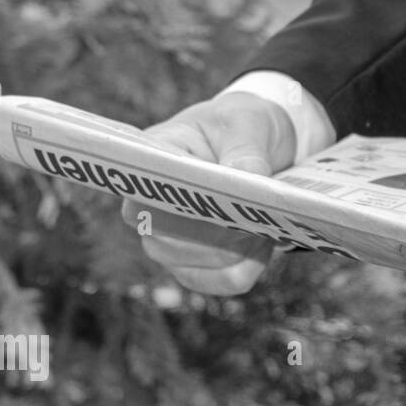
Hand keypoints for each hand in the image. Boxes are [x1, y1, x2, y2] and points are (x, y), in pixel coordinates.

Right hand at [121, 91, 296, 294]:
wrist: (263, 143)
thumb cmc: (244, 125)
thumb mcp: (248, 123)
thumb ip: (244, 149)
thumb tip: (244, 176)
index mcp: (151, 164)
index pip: (141, 203)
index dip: (178, 214)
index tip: (220, 207)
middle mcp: (150, 209)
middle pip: (170, 246)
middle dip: (223, 234)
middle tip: (259, 212)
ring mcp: (170, 242)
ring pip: (199, 268)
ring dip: (240, 249)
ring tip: (264, 218)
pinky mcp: (200, 265)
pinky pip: (224, 282)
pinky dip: (250, 265)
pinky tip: (263, 242)